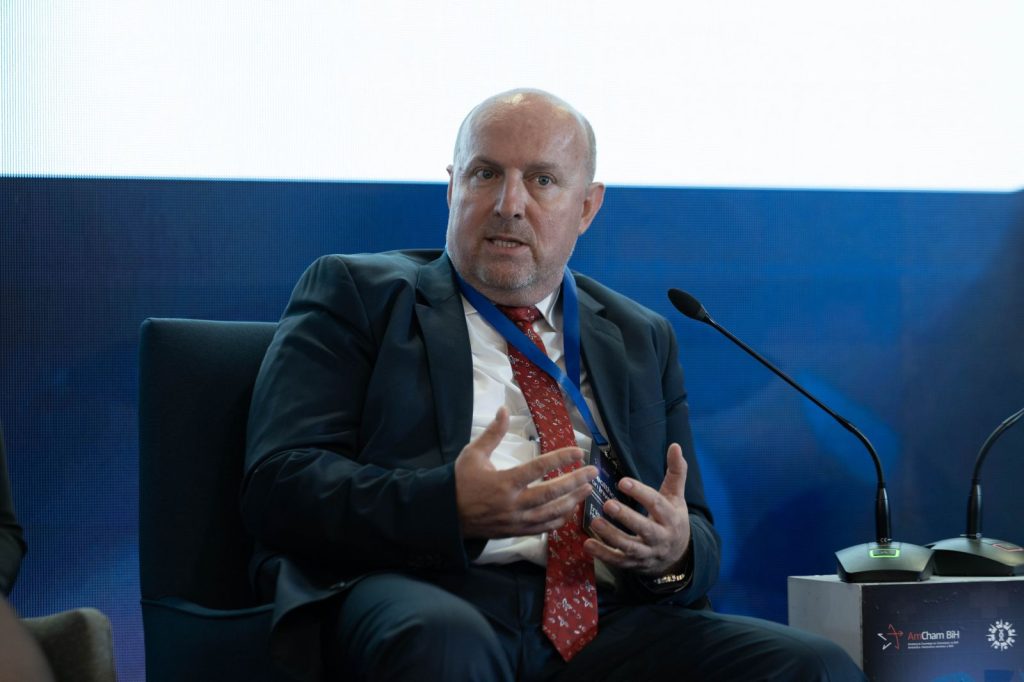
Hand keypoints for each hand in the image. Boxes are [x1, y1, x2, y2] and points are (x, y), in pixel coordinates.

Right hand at [455, 407, 597, 538]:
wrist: (446, 515)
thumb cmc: (460, 482)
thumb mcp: (473, 454)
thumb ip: (493, 433)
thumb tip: (503, 409)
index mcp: (505, 482)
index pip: (539, 468)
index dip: (561, 459)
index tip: (578, 451)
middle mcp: (514, 503)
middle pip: (553, 493)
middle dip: (576, 481)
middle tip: (593, 472)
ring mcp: (517, 520)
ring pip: (552, 513)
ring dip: (573, 500)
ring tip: (588, 489)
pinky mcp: (516, 531)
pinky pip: (544, 528)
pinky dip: (559, 519)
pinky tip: (569, 510)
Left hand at [583, 443, 690, 575]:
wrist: (677, 556)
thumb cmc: (672, 518)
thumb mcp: (676, 496)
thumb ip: (676, 472)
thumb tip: (675, 445)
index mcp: (671, 517)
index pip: (657, 504)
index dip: (640, 493)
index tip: (622, 482)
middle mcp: (660, 537)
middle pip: (645, 529)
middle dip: (626, 518)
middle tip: (608, 504)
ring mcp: (647, 553)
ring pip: (630, 547)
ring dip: (611, 536)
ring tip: (594, 522)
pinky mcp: (634, 564)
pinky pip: (618, 561)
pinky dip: (603, 554)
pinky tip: (587, 545)